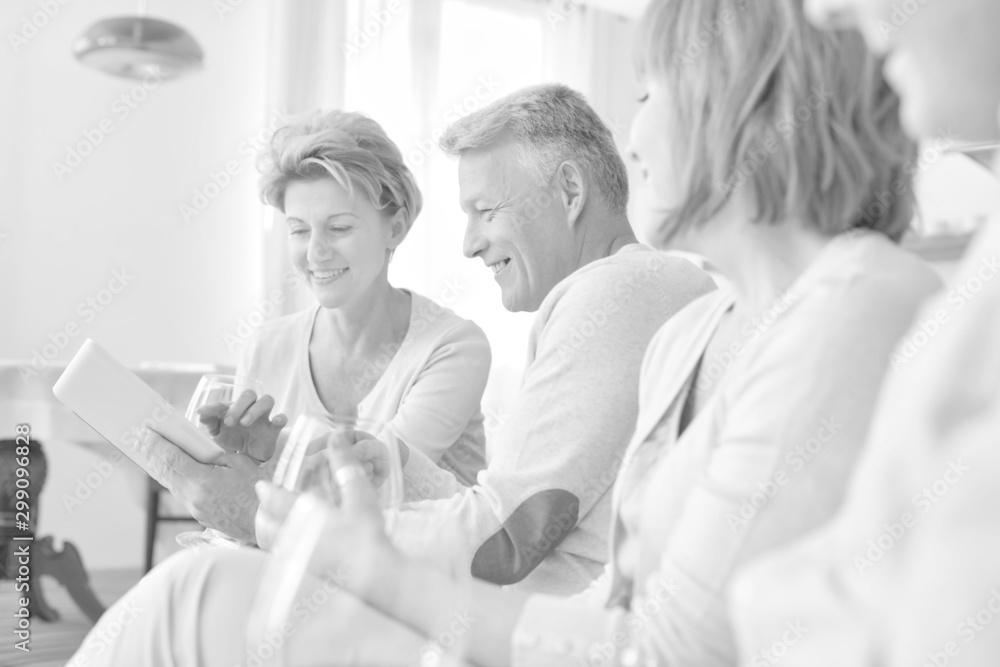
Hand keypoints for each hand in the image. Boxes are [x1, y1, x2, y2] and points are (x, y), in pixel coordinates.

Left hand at [136, 427, 265, 542]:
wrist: (264, 522)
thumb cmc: (256, 491)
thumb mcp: (240, 464)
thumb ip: (216, 456)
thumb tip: (200, 450)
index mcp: (204, 481)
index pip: (172, 458)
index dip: (156, 444)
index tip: (145, 433)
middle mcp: (194, 497)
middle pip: (165, 472)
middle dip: (151, 454)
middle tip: (140, 441)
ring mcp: (195, 508)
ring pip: (171, 485)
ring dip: (160, 469)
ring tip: (151, 455)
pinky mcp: (199, 516)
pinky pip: (182, 495)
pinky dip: (174, 481)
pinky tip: (173, 474)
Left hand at [195, 390, 286, 461]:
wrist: (246, 460)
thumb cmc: (231, 441)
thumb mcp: (216, 433)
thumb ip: (208, 422)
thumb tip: (200, 412)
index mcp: (233, 409)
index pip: (226, 401)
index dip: (215, 406)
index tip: (204, 413)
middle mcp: (249, 409)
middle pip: (249, 394)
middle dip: (238, 405)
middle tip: (229, 422)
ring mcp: (263, 418)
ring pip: (266, 400)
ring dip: (255, 409)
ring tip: (245, 422)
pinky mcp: (273, 430)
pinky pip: (282, 419)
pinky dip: (280, 418)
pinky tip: (276, 421)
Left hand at [255, 447, 395, 597]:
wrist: (377, 577)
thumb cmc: (367, 535)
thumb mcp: (360, 495)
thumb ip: (345, 465)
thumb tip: (336, 437)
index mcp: (304, 519)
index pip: (275, 503)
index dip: (267, 493)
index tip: (261, 486)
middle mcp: (295, 541)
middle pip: (267, 529)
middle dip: (264, 515)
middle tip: (265, 506)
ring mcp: (301, 563)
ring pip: (275, 547)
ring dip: (272, 533)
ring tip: (278, 526)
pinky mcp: (311, 578)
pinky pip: (287, 562)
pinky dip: (286, 551)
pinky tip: (300, 548)